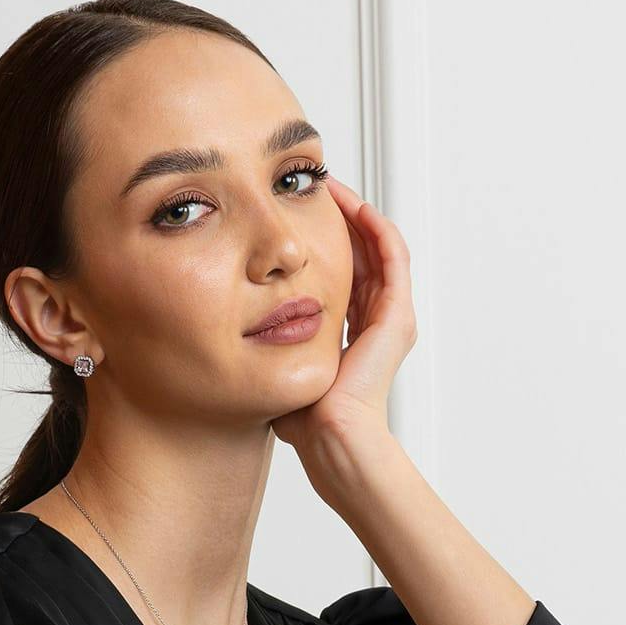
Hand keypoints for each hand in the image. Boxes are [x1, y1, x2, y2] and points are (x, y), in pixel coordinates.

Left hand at [270, 176, 417, 451]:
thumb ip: (266, 344)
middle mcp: (376, 324)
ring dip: (357, 214)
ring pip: (379, 248)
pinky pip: (392, 256)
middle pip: (362, 255)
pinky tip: (352, 204)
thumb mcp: (280, 366)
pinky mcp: (397, 316)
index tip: (295, 218)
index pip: (341, 276)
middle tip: (315, 189)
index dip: (321, 244)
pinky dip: (374, 227)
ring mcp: (390, 319)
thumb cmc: (304, 419)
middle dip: (339, 220)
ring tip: (332, 187)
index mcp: (351, 336)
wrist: (330, 437)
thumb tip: (228, 328)